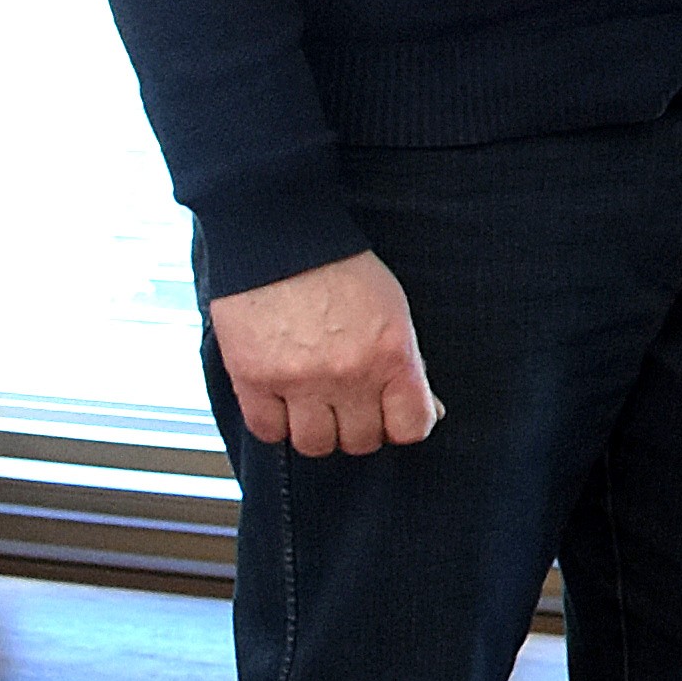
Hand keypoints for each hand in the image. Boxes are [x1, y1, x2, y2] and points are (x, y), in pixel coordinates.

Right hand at [209, 251, 440, 456]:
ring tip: (315, 407)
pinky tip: (282, 403)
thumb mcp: (394, 310)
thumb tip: (429, 411)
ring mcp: (298, 380)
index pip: (410, 427)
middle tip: (351, 406)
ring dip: (318, 431)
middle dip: (360, 427)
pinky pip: (267, 431)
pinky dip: (277, 424)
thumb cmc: (340, 268)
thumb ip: (409, 364)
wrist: (277, 235)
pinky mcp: (253, 378)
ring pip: (315, 445)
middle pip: (361, 441)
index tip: (393, 417)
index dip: (403, 426)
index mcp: (392, 355)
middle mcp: (348, 374)